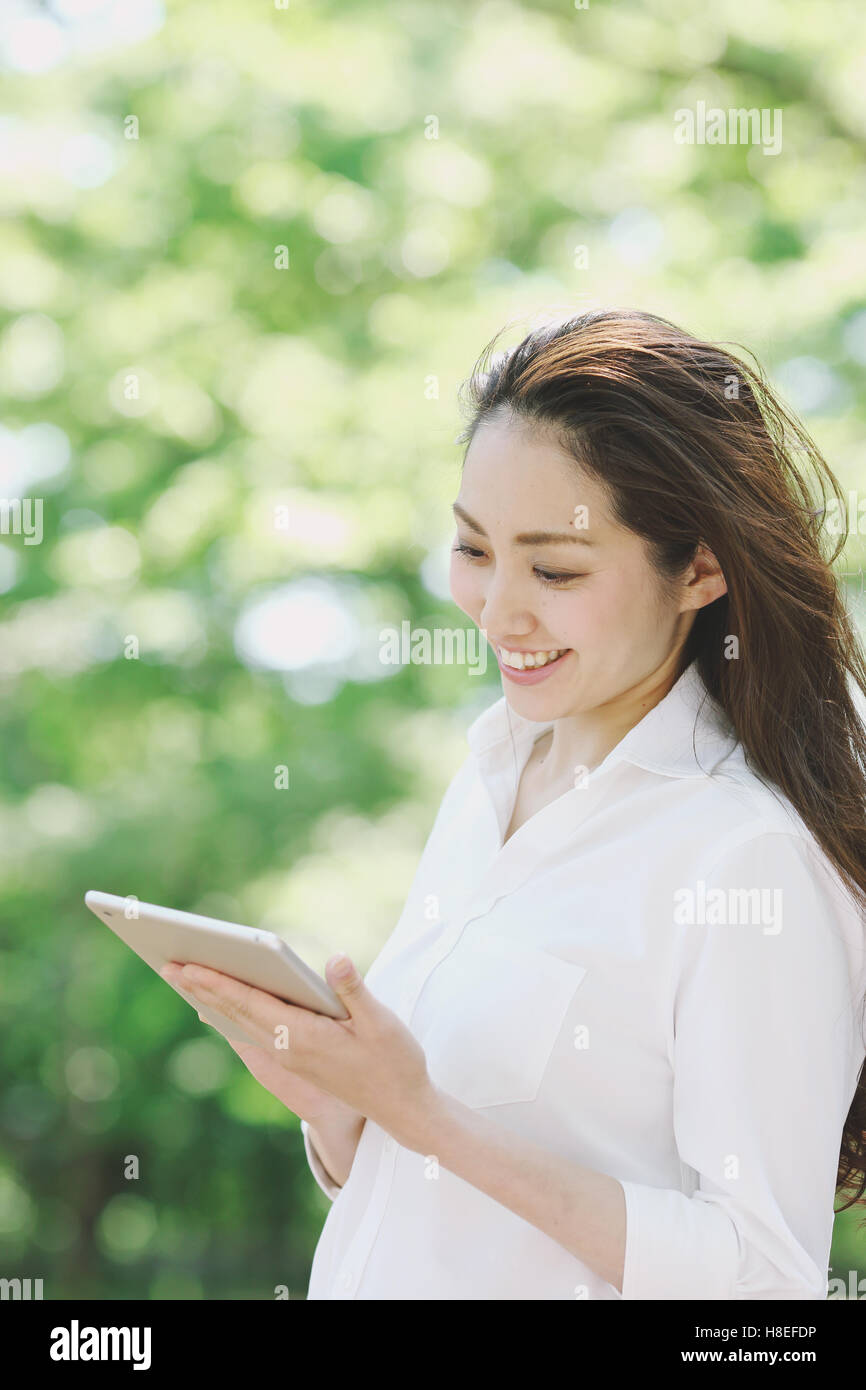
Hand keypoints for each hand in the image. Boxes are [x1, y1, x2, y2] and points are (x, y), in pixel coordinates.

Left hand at [159, 954, 436, 1150]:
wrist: (403, 1108)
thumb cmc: (395, 1061)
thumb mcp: (381, 1021)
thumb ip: (354, 990)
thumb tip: (335, 958)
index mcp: (304, 1037)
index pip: (251, 1003)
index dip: (217, 982)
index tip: (188, 965)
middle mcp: (288, 1048)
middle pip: (235, 1012)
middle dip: (201, 987)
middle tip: (167, 964)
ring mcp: (290, 1057)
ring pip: (239, 1022)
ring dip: (210, 999)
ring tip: (183, 979)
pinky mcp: (296, 1059)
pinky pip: (252, 1032)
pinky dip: (231, 1014)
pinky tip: (218, 1005)